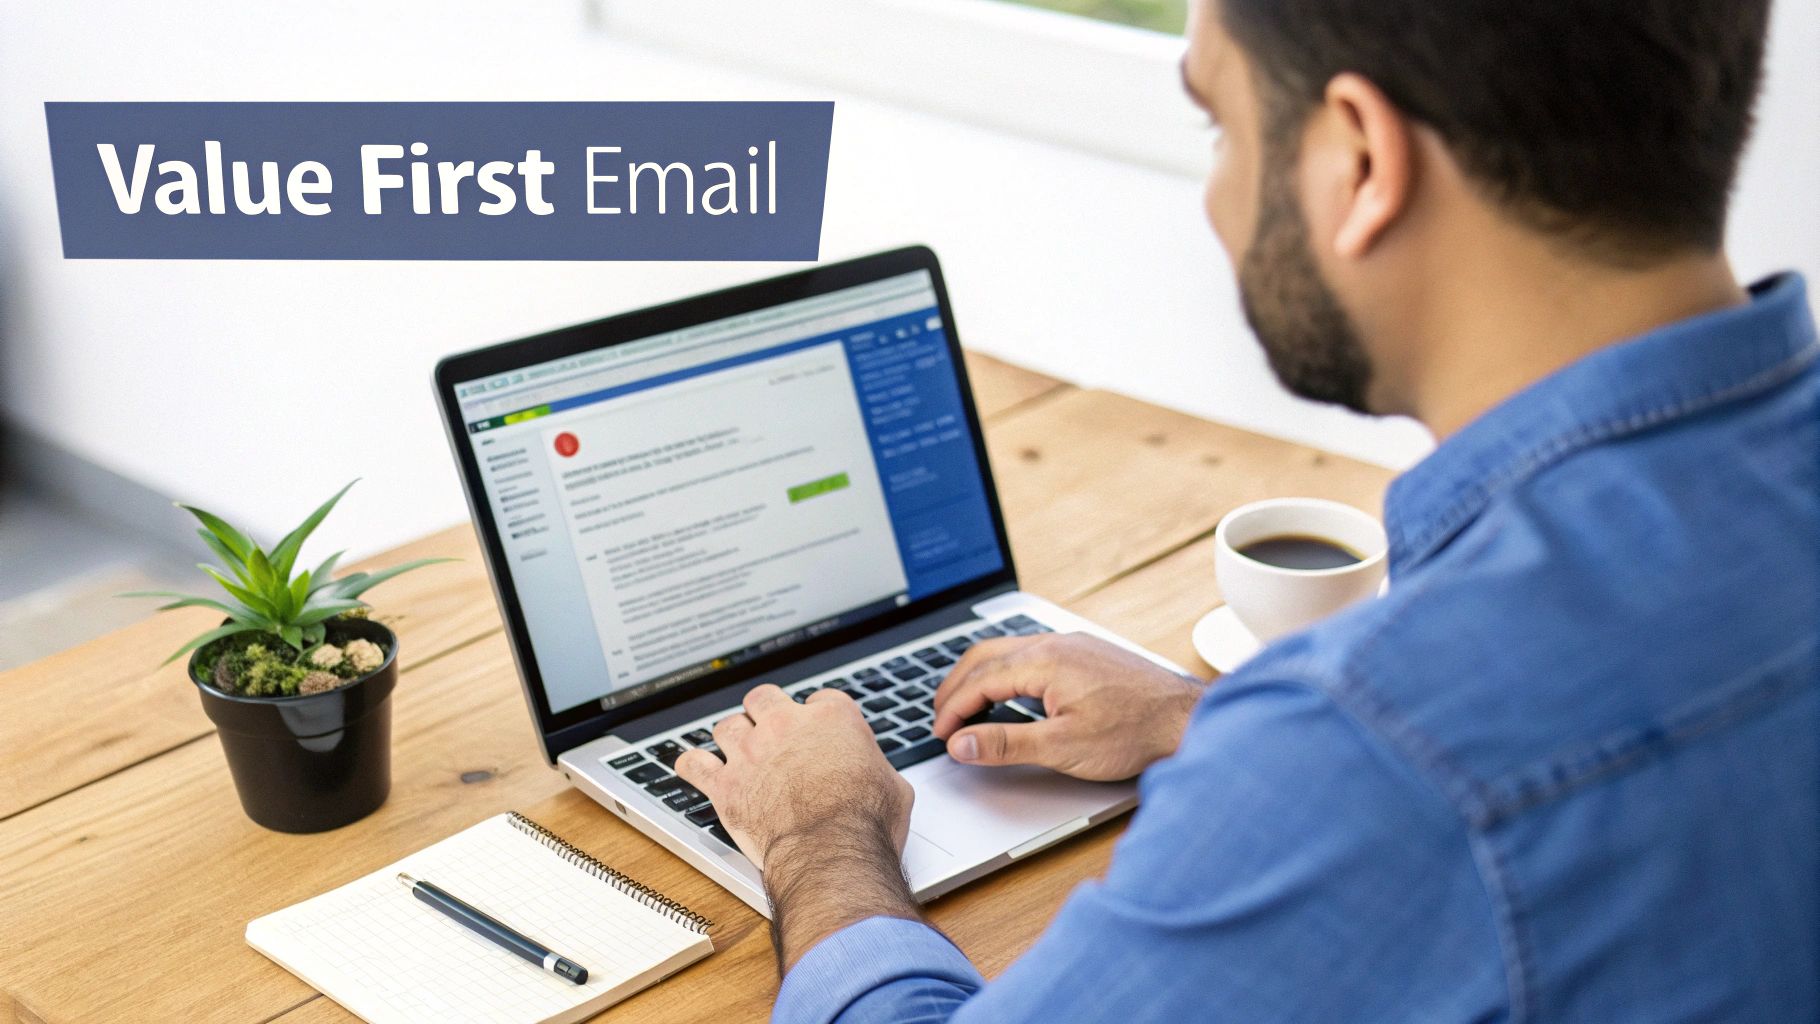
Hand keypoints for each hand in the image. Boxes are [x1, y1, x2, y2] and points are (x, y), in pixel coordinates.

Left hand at [674, 684, 913, 870]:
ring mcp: (752, 753)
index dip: (818, 717)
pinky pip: (694, 764)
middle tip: (769, 729)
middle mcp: (787, 726)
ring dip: (731, 737)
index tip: (818, 733)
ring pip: (727, 726)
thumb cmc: (866, 823)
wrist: (832, 852)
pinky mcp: (726, 785)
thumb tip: (879, 778)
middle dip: (765, 712)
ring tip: (735, 750)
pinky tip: (693, 768)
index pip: (820, 700)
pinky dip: (692, 766)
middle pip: (763, 699)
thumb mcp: (894, 788)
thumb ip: (877, 770)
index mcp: (832, 718)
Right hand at [932, 632, 1203, 780]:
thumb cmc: (1134, 732)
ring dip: (980, 676)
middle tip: (942, 718)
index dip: (953, 709)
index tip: (941, 734)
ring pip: (1008, 650)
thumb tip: (962, 744)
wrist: (1185, 719)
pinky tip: (1009, 692)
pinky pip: (1030, 652)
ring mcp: (1072, 645)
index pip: (979, 680)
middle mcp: (1055, 644)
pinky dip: (1005, 671)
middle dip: (956, 687)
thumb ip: (1006, 744)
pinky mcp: (1085, 652)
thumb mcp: (1062, 747)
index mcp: (1043, 661)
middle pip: (985, 656)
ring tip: (966, 706)